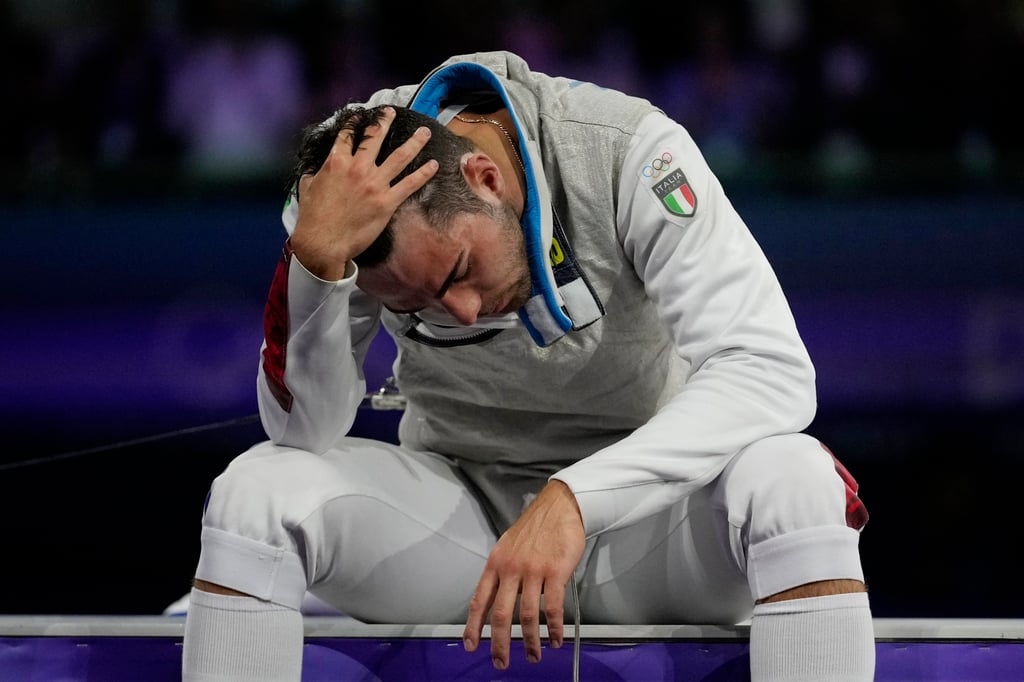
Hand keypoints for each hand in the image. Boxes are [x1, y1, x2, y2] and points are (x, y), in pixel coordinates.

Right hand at [290, 107, 437, 279]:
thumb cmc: (313, 217)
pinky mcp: (387, 202)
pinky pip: (409, 184)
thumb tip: (313, 167)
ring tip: (424, 132)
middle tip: (392, 112)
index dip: (354, 123)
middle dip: (385, 121)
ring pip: (400, 156)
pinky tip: (434, 165)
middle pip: (375, 138)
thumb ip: (313, 172)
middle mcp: (358, 168)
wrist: (323, 241)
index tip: (361, 115)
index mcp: (336, 162)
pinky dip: (424, 173)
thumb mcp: (306, 186)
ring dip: (414, 142)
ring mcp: (375, 184)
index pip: (347, 135)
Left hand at [463, 480, 585, 669]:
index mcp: (495, 564)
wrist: (559, 506)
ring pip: (526, 616)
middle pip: (500, 614)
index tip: (471, 645)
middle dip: (499, 644)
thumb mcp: (507, 547)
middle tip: (501, 662)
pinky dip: (553, 628)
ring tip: (534, 656)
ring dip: (530, 642)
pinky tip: (554, 639)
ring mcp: (533, 571)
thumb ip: (502, 572)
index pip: (479, 600)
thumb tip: (497, 599)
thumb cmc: (535, 528)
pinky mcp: (555, 572)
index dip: (473, 626)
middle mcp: (511, 569)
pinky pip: (552, 608)